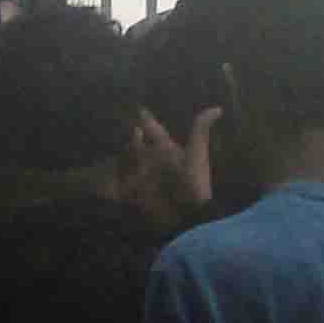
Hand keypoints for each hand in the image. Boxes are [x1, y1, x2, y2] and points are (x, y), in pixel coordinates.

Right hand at [126, 105, 222, 226]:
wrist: (190, 214)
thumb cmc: (194, 182)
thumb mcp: (196, 152)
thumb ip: (200, 129)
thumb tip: (218, 108)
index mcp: (169, 150)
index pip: (156, 132)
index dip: (148, 121)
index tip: (140, 110)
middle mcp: (156, 162)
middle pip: (141, 146)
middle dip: (134, 139)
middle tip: (129, 130)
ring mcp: (147, 177)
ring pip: (132, 163)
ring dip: (123, 157)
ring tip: (114, 153)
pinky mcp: (139, 194)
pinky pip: (123, 186)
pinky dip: (114, 183)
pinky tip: (105, 181)